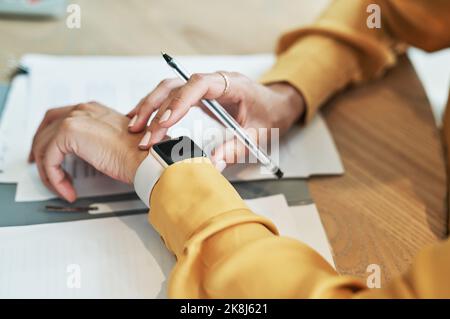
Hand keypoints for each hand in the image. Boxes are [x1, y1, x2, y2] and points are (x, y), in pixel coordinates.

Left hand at [29, 102, 147, 201]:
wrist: (145, 158)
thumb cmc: (138, 154)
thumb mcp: (112, 142)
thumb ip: (95, 142)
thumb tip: (84, 155)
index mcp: (93, 110)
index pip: (60, 117)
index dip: (49, 135)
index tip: (46, 152)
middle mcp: (82, 110)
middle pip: (46, 126)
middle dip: (39, 147)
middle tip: (38, 166)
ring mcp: (74, 118)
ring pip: (44, 145)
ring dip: (48, 170)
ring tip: (60, 187)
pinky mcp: (69, 132)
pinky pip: (50, 159)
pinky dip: (54, 177)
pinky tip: (66, 189)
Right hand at [127, 72, 304, 165]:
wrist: (275, 105)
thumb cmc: (269, 115)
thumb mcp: (258, 133)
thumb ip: (236, 147)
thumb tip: (213, 164)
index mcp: (230, 84)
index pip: (198, 85)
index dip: (179, 102)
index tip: (165, 122)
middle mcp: (213, 81)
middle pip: (175, 86)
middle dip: (156, 109)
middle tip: (145, 135)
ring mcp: (204, 87)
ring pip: (169, 89)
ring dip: (150, 107)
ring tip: (134, 127)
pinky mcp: (198, 95)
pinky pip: (172, 96)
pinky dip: (156, 107)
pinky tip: (142, 119)